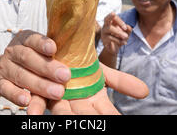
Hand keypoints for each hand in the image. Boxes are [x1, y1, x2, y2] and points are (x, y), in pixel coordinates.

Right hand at [0, 30, 70, 107]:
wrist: (6, 68)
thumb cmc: (33, 58)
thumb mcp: (41, 50)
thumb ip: (53, 53)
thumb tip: (78, 54)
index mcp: (25, 39)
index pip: (32, 39)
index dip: (42, 43)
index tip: (54, 49)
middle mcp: (13, 51)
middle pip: (28, 58)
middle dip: (47, 68)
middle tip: (65, 76)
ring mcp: (5, 67)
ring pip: (20, 75)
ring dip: (39, 85)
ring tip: (57, 93)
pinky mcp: (0, 83)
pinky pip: (6, 89)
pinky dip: (16, 95)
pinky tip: (27, 101)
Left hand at [27, 62, 148, 114]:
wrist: (61, 53)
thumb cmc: (82, 67)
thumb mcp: (102, 74)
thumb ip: (121, 82)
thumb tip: (145, 92)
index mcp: (93, 101)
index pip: (106, 115)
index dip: (111, 118)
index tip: (119, 122)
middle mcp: (76, 104)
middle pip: (85, 117)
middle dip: (88, 123)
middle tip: (90, 123)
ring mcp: (59, 99)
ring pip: (62, 111)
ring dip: (63, 115)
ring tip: (64, 115)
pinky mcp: (42, 91)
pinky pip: (38, 101)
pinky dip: (35, 107)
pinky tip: (32, 113)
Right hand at [101, 12, 131, 54]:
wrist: (114, 49)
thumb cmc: (120, 38)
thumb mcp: (126, 33)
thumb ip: (128, 30)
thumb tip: (128, 26)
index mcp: (111, 22)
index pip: (113, 17)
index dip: (119, 21)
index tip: (125, 28)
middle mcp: (105, 26)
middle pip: (106, 18)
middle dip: (112, 17)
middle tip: (119, 21)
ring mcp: (103, 32)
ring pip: (109, 28)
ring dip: (119, 32)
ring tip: (126, 37)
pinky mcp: (103, 39)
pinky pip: (110, 38)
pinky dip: (119, 40)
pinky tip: (124, 43)